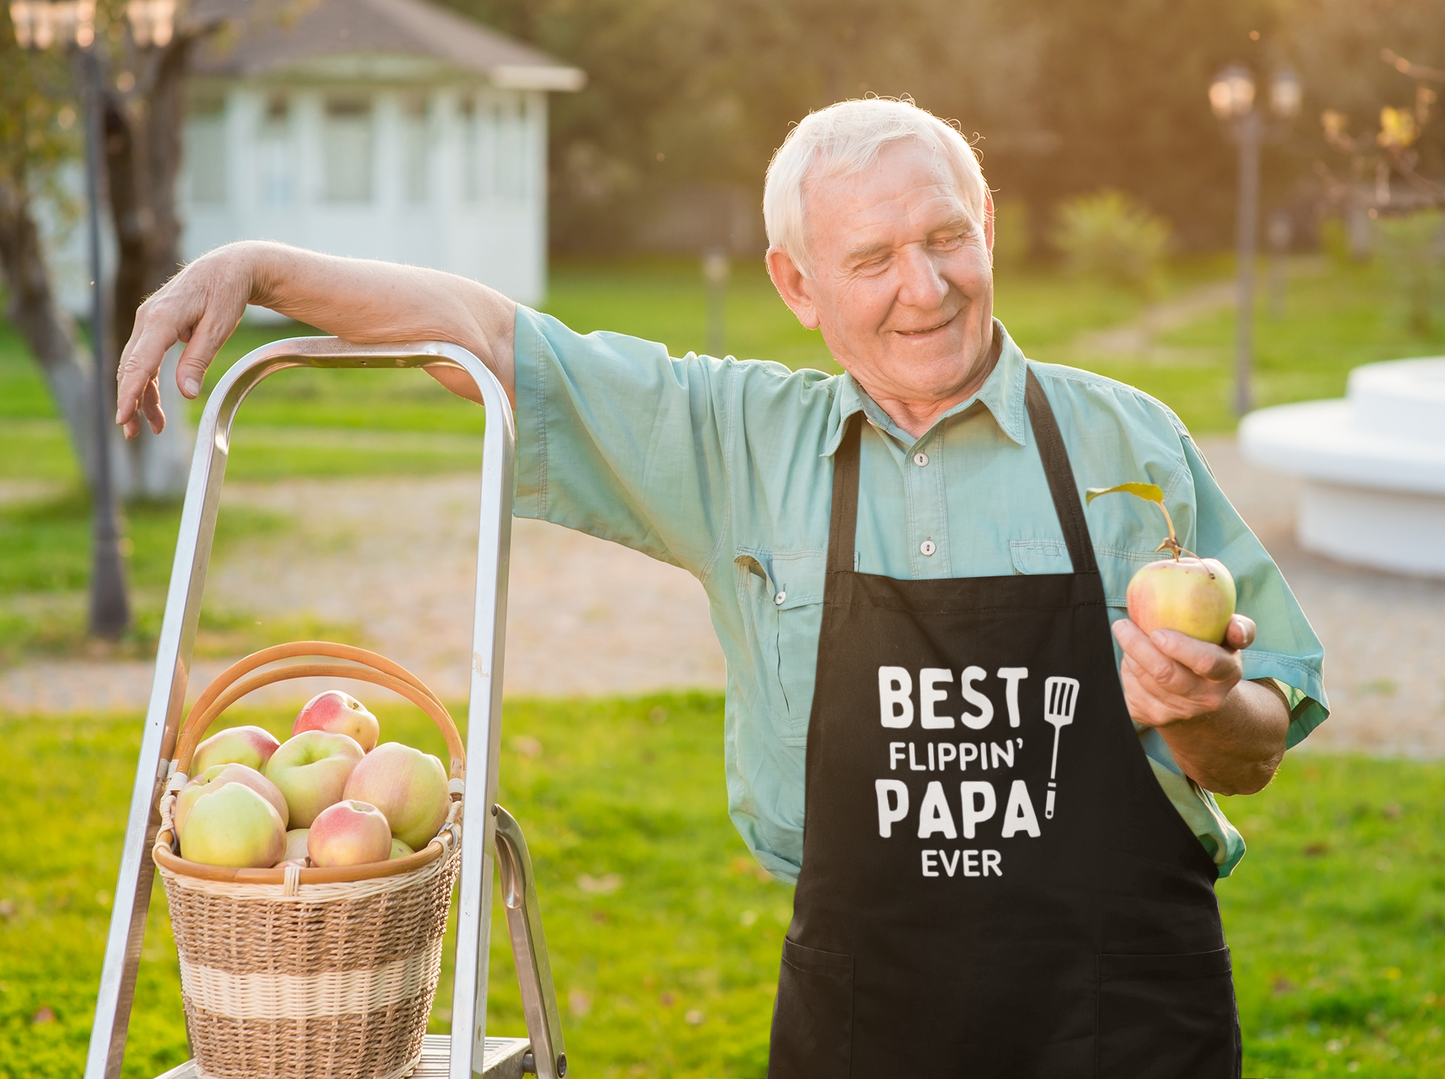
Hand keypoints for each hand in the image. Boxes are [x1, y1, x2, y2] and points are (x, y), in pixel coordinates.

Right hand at [116, 246, 253, 437]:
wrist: (228, 267)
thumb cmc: (226, 293)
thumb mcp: (219, 327)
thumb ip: (199, 359)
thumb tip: (185, 392)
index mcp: (162, 318)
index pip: (139, 362)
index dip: (130, 392)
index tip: (123, 417)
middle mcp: (148, 319)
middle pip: (130, 367)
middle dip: (130, 402)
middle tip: (133, 433)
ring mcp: (148, 321)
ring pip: (136, 365)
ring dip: (141, 396)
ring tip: (152, 427)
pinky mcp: (155, 326)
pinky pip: (145, 358)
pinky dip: (148, 382)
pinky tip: (157, 404)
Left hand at [1111, 614, 1255, 728]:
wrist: (1201, 699)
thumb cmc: (1213, 655)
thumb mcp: (1230, 642)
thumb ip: (1239, 629)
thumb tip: (1235, 627)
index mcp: (1226, 675)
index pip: (1206, 662)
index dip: (1180, 647)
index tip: (1158, 632)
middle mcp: (1205, 699)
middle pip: (1165, 674)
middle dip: (1138, 646)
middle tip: (1121, 624)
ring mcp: (1178, 712)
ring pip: (1144, 680)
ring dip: (1130, 654)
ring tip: (1126, 633)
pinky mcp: (1152, 718)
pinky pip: (1130, 690)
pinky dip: (1127, 669)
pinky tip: (1132, 658)